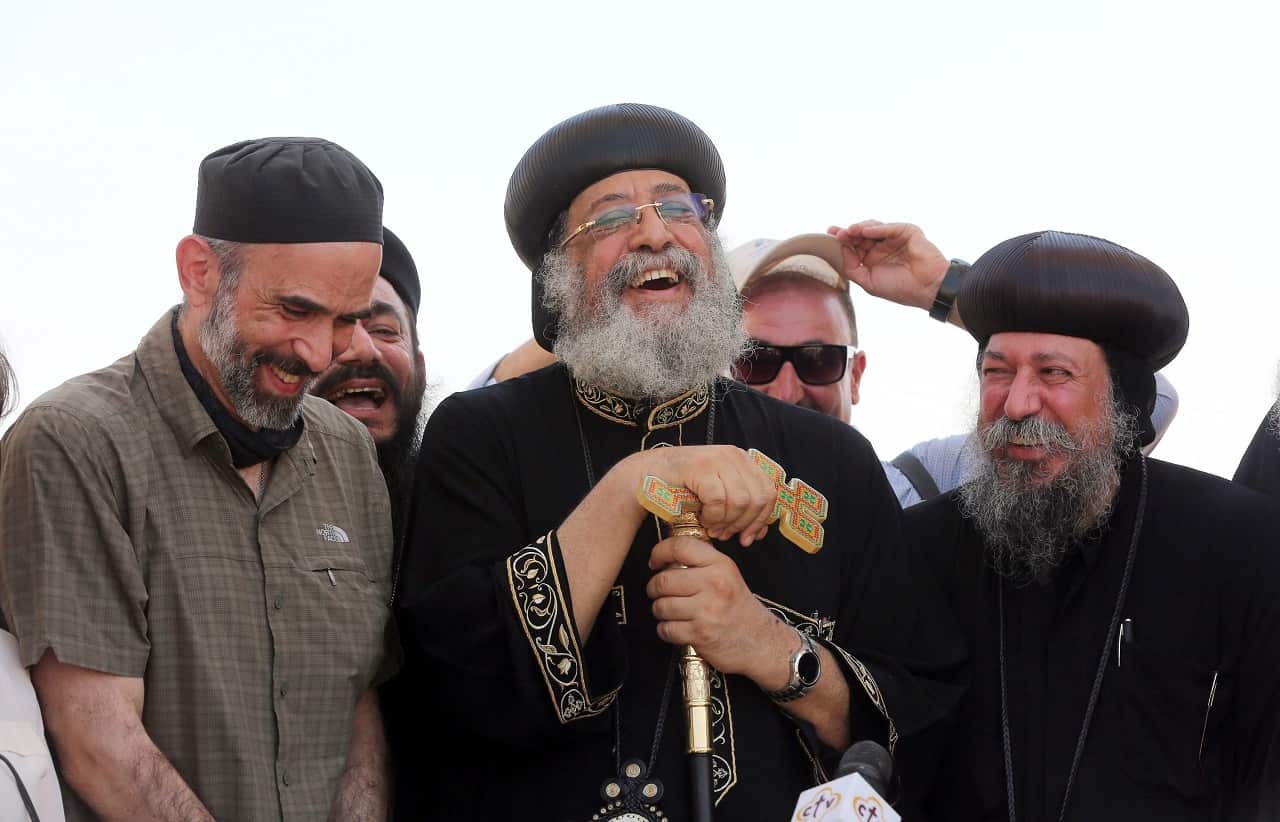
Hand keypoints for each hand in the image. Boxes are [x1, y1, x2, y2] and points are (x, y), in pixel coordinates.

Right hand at [635, 445, 777, 545]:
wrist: (646, 477)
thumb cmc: (683, 490)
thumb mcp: (719, 497)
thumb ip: (741, 510)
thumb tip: (760, 533)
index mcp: (743, 460)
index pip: (768, 492)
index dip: (761, 519)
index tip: (748, 538)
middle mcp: (733, 455)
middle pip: (757, 499)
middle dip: (743, 524)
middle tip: (725, 535)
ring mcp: (717, 459)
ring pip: (739, 501)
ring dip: (726, 522)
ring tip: (712, 528)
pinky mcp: (700, 467)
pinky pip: (718, 500)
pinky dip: (712, 516)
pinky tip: (702, 519)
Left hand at [646, 536, 787, 676]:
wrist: (760, 641)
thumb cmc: (739, 607)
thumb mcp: (728, 574)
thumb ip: (701, 562)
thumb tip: (666, 554)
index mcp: (720, 565)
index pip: (680, 547)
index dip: (659, 551)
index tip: (655, 561)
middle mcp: (714, 585)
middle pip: (663, 580)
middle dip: (654, 588)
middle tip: (658, 591)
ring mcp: (707, 611)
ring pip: (661, 606)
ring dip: (659, 610)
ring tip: (670, 611)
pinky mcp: (700, 634)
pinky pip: (665, 629)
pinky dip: (665, 630)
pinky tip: (676, 627)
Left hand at [827, 220, 949, 309]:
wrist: (927, 289)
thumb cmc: (900, 289)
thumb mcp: (868, 282)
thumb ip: (852, 268)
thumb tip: (842, 251)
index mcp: (873, 258)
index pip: (854, 245)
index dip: (843, 240)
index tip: (830, 234)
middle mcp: (882, 246)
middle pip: (861, 235)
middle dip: (848, 232)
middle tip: (838, 232)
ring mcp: (894, 238)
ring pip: (873, 228)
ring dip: (860, 228)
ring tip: (849, 231)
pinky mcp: (907, 232)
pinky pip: (890, 228)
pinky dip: (877, 229)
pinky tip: (865, 232)